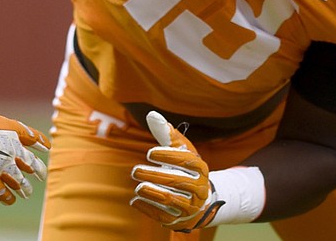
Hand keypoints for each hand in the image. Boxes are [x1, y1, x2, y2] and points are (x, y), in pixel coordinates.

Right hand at [0, 72, 49, 204]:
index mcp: (9, 129)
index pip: (30, 136)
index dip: (39, 141)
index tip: (48, 146)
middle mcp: (10, 149)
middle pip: (28, 160)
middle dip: (36, 167)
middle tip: (42, 173)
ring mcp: (1, 166)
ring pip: (18, 179)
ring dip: (24, 185)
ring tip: (29, 191)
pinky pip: (0, 191)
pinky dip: (6, 196)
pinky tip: (10, 200)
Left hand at [130, 111, 223, 230]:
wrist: (200, 199)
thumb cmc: (186, 168)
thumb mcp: (180, 150)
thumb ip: (166, 133)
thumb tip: (151, 114)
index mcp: (200, 167)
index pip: (186, 160)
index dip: (167, 156)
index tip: (149, 153)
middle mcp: (199, 187)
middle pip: (176, 181)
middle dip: (154, 175)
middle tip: (135, 170)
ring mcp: (191, 205)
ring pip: (171, 199)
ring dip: (152, 193)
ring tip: (137, 186)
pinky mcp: (181, 219)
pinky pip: (164, 216)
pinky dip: (149, 209)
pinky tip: (135, 201)